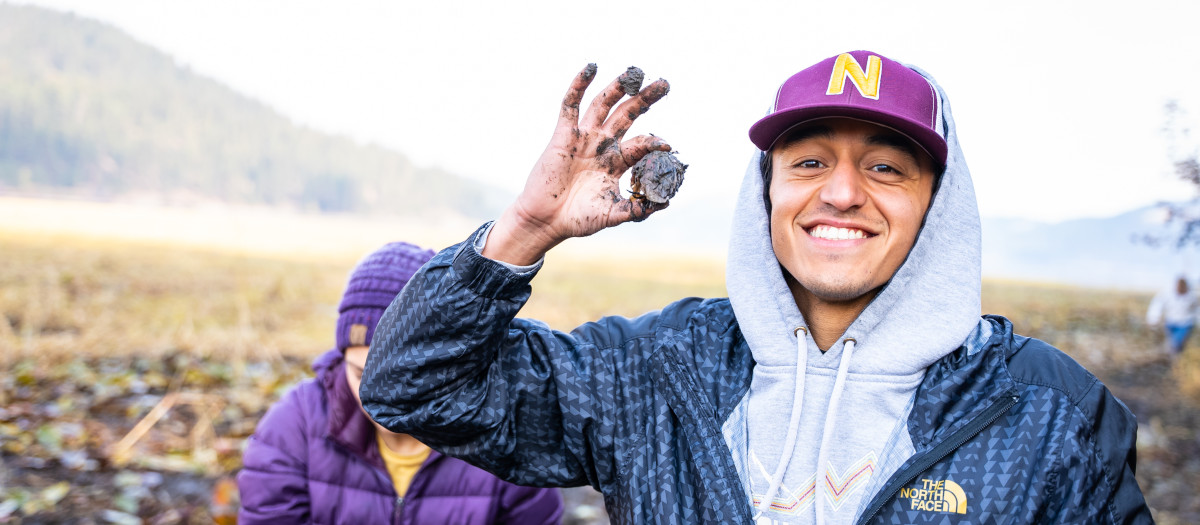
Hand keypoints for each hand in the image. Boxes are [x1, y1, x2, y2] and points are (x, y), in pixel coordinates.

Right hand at [484, 64, 671, 264]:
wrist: (546, 221)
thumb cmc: (579, 219)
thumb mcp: (613, 214)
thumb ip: (638, 209)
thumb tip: (666, 203)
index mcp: (618, 162)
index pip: (642, 143)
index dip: (655, 142)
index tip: (667, 146)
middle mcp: (604, 145)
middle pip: (628, 114)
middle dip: (646, 99)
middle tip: (664, 83)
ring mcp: (584, 137)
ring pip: (604, 104)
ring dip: (619, 87)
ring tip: (636, 72)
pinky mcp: (563, 134)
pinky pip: (571, 105)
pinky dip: (579, 85)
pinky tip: (591, 68)